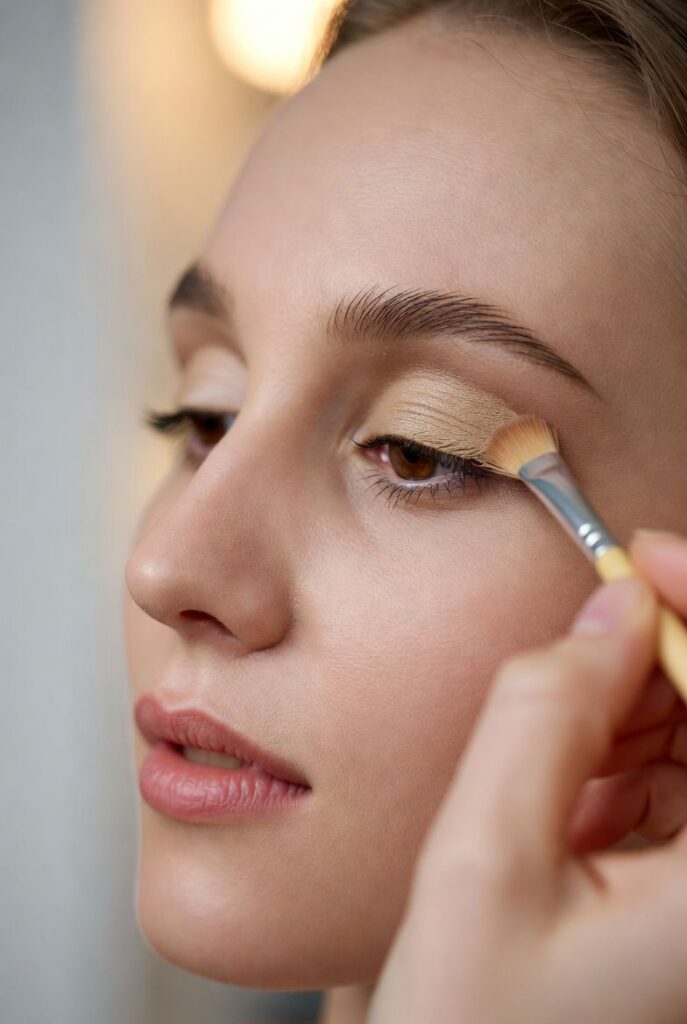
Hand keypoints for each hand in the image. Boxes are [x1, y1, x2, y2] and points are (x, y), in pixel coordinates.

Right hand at [368, 531, 686, 1023]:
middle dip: (657, 656)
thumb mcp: (485, 864)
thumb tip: (605, 605)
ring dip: (629, 705)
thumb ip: (543, 714)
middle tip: (572, 643)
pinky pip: (669, 776)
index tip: (638, 554)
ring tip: (550, 737)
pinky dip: (614, 748)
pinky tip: (560, 775)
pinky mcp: (679, 883)